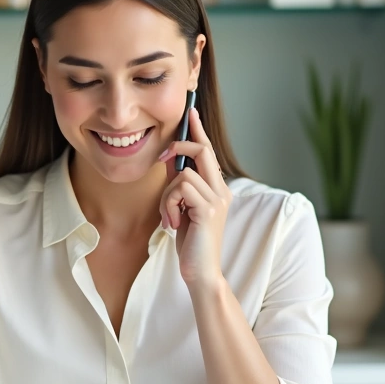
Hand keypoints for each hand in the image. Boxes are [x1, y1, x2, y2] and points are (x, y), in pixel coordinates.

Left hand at [157, 106, 231, 286]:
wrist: (200, 271)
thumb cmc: (191, 242)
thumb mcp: (182, 207)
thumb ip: (179, 184)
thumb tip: (170, 159)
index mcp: (217, 188)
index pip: (208, 152)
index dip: (198, 131)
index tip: (191, 112)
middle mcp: (222, 190)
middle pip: (203, 151)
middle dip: (180, 146)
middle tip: (163, 154)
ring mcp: (217, 199)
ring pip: (183, 175)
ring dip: (167, 196)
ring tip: (169, 217)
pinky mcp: (208, 210)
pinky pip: (180, 189)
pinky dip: (168, 206)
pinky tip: (172, 224)